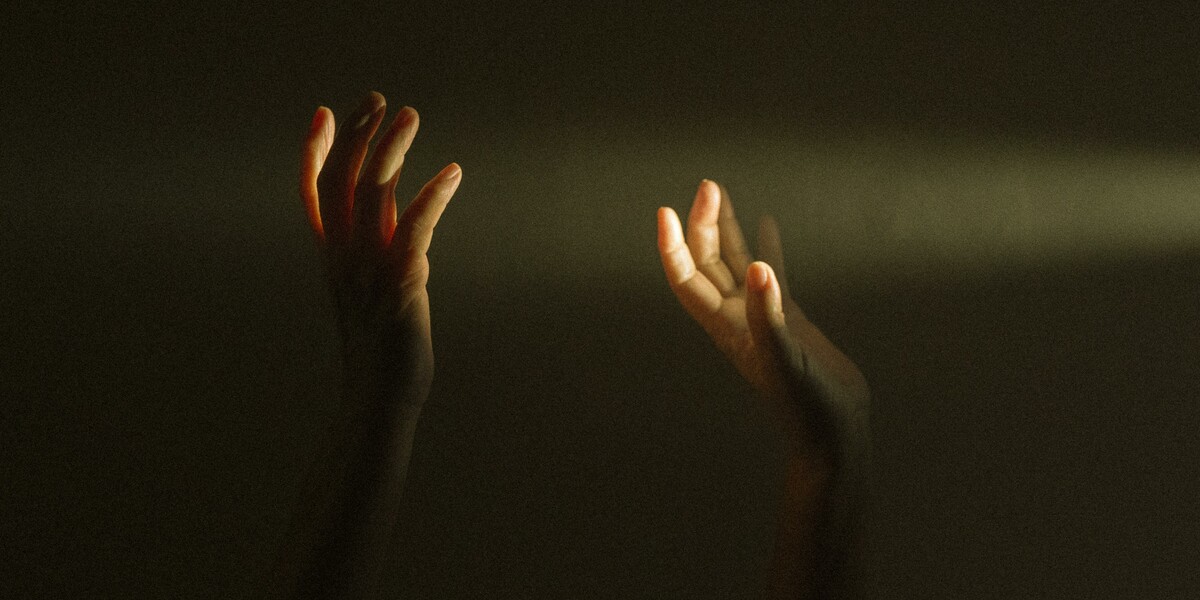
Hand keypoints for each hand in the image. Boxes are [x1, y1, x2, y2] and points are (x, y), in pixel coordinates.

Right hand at [300, 92, 460, 403]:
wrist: (380, 398)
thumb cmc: (383, 349)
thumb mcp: (375, 291)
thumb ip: (383, 251)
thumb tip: (402, 221)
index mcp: (334, 258)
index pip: (313, 193)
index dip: (314, 151)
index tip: (324, 112)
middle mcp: (343, 258)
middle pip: (340, 181)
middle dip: (357, 134)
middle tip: (378, 99)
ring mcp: (369, 270)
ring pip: (372, 194)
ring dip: (391, 150)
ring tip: (410, 115)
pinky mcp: (401, 285)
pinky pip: (414, 230)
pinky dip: (433, 197)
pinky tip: (452, 172)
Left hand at [658, 181, 869, 596]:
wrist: (833, 435)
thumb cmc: (807, 407)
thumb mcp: (786, 361)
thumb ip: (770, 317)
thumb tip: (760, 269)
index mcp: (728, 328)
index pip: (688, 280)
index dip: (673, 247)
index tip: (666, 211)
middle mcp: (738, 319)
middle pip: (708, 263)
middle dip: (703, 224)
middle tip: (709, 185)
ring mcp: (762, 318)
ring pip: (736, 264)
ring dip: (726, 230)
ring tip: (719, 192)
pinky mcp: (789, 320)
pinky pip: (772, 276)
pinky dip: (768, 248)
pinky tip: (768, 224)